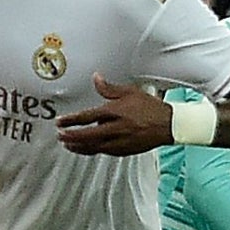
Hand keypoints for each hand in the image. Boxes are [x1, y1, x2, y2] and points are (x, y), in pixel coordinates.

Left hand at [56, 76, 173, 155]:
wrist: (169, 125)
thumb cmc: (151, 108)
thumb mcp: (129, 92)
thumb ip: (109, 88)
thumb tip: (96, 78)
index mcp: (115, 112)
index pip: (87, 117)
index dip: (71, 120)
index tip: (60, 122)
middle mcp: (115, 128)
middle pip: (87, 135)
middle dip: (71, 136)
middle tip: (60, 136)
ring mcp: (119, 141)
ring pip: (93, 147)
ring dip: (78, 146)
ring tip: (68, 145)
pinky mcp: (124, 150)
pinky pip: (104, 152)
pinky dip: (92, 150)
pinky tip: (86, 148)